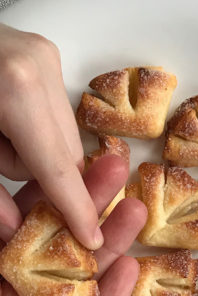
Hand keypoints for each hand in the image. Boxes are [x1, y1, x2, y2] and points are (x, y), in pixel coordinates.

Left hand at [0, 23, 102, 249]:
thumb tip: (14, 229)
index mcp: (17, 91)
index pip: (58, 168)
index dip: (75, 209)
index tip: (92, 239)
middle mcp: (41, 68)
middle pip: (66, 155)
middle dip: (38, 173)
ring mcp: (46, 58)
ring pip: (64, 136)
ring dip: (35, 151)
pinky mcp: (45, 56)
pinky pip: (57, 116)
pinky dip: (36, 130)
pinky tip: (6, 119)